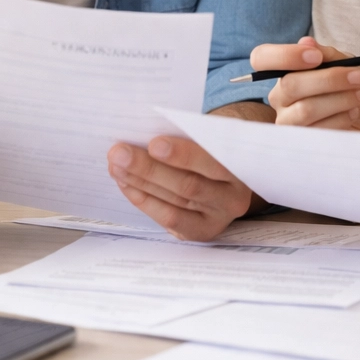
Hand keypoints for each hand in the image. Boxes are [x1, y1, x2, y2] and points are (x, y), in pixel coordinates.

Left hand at [107, 136, 253, 240]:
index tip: (154, 142)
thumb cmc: (212, 144)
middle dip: (149, 168)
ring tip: (116, 164)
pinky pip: (168, 218)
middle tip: (119, 152)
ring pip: (174, 202)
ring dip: (139, 182)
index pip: (213, 162)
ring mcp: (217, 218)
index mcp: (243, 167)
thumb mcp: (211, 134)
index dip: (183, 154)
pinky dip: (143, 199)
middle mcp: (234, 198)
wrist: (227, 171)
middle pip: (189, 186)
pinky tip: (125, 182)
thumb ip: (191, 133)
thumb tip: (146, 128)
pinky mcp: (199, 231)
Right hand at [251, 36, 359, 132]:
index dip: (284, 55)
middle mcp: (280, 98)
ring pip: (305, 109)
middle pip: (289, 85)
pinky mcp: (302, 144)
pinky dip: (341, 118)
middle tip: (359, 76)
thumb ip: (328, 55)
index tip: (315, 56)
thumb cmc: (357, 92)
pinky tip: (353, 114)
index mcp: (286, 72)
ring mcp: (288, 123)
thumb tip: (306, 42)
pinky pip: (317, 130)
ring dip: (340, 99)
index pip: (262, 58)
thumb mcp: (349, 65)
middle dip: (328, 79)